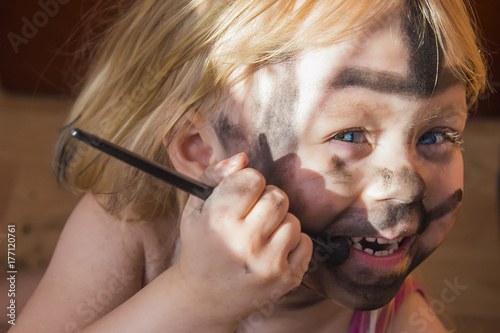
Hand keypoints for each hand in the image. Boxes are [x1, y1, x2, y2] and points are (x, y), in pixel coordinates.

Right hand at [171, 153, 312, 325]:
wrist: (204, 298)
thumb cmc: (200, 246)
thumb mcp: (195, 209)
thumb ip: (215, 176)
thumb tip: (242, 158)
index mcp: (218, 220)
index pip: (252, 178)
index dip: (247, 183)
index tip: (240, 196)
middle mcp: (244, 242)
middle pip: (277, 196)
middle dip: (266, 200)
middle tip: (252, 215)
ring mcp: (268, 263)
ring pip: (293, 219)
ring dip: (279, 223)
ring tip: (260, 236)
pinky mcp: (287, 278)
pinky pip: (305, 242)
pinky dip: (292, 243)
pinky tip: (272, 251)